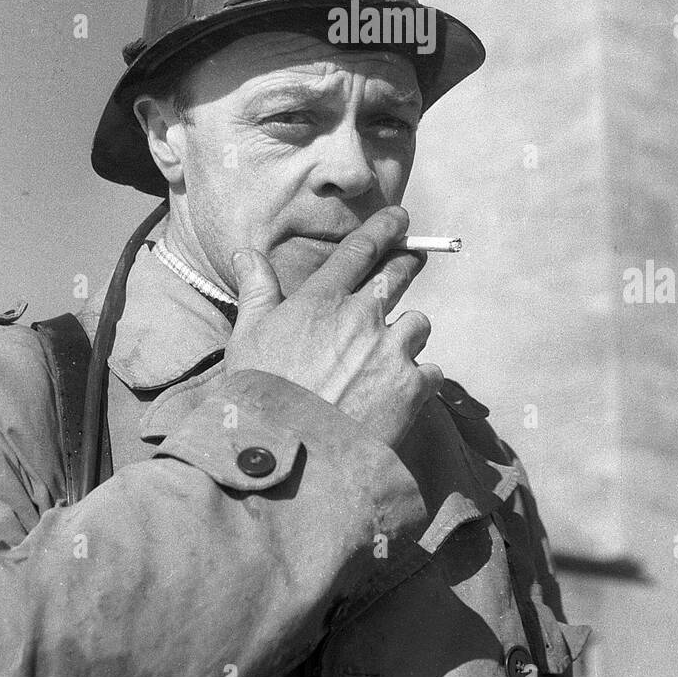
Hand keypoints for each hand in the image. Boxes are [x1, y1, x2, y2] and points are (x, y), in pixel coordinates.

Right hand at [226, 205, 441, 450]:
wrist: (290, 458)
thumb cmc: (261, 397)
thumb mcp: (248, 338)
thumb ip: (256, 291)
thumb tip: (247, 253)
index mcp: (321, 300)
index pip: (361, 250)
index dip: (385, 229)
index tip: (401, 218)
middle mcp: (361, 317)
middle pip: (400, 274)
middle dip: (408, 264)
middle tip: (411, 262)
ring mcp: (390, 351)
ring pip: (418, 324)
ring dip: (407, 337)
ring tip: (387, 360)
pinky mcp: (412, 388)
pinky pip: (430, 371)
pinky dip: (418, 381)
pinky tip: (397, 398)